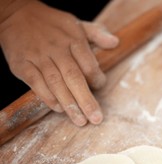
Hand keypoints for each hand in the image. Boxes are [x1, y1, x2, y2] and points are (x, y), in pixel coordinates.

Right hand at [0, 1, 118, 125]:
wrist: (15, 14)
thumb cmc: (52, 24)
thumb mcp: (76, 23)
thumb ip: (96, 34)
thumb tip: (115, 43)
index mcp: (73, 40)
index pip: (89, 64)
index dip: (97, 79)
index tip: (100, 87)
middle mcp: (57, 50)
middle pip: (74, 78)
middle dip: (86, 100)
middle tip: (96, 119)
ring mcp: (38, 58)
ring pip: (56, 84)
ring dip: (69, 105)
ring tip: (80, 121)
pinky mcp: (22, 65)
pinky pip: (36, 84)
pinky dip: (48, 98)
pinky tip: (59, 109)